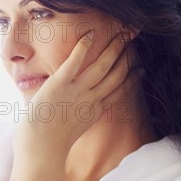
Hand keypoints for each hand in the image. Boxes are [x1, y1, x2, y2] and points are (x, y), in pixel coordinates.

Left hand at [12, 30, 137, 159]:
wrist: (39, 146)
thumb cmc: (49, 142)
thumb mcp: (72, 131)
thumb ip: (77, 120)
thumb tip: (74, 117)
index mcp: (94, 111)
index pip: (119, 91)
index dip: (131, 79)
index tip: (140, 68)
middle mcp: (90, 99)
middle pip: (116, 75)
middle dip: (127, 58)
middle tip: (133, 43)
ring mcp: (76, 90)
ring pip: (102, 66)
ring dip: (113, 48)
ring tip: (121, 34)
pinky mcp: (60, 83)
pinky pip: (74, 61)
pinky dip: (83, 47)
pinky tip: (90, 33)